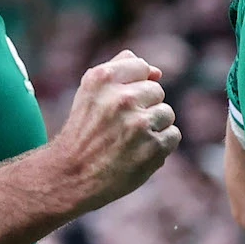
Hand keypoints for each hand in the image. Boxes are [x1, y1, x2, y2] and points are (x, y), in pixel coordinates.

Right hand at [49, 51, 181, 211]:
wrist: (71, 176)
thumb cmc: (83, 131)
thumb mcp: (89, 92)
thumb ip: (120, 69)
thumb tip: (157, 72)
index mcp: (102, 79)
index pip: (141, 67)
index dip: (134, 86)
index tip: (119, 103)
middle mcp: (121, 99)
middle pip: (156, 91)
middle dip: (143, 107)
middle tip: (120, 126)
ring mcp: (139, 124)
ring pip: (167, 113)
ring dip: (153, 127)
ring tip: (128, 140)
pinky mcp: (153, 147)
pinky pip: (173, 135)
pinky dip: (160, 146)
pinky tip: (138, 152)